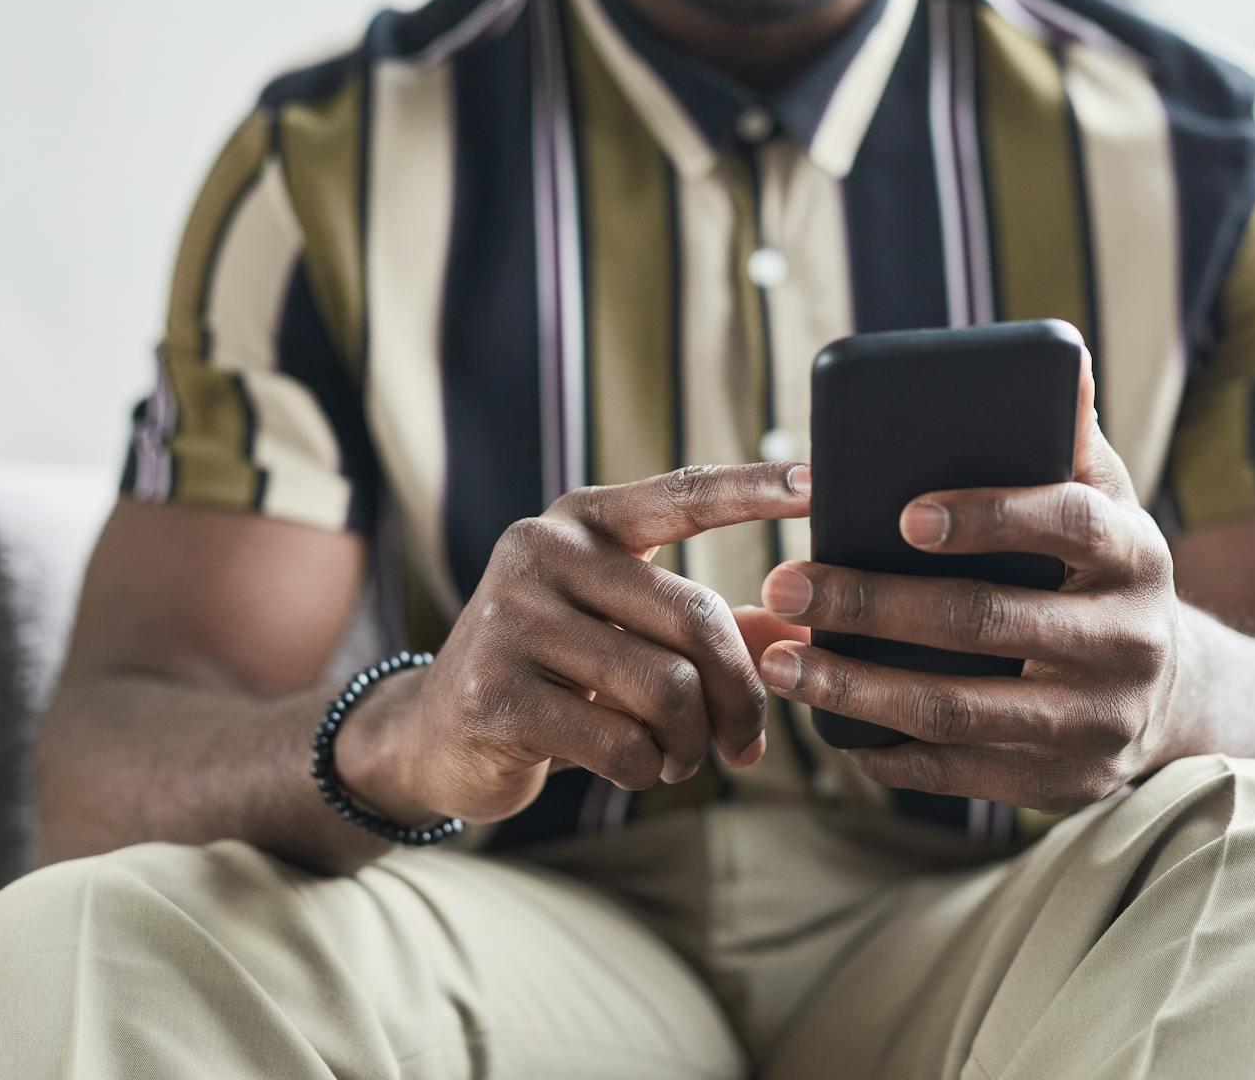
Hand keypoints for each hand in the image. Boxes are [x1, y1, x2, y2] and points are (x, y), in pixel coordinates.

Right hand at [339, 462, 810, 824]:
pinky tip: (636, 770)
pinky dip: (649, 772)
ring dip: (693, 744)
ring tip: (682, 759)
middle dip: (739, 696)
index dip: (754, 489)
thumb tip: (802, 624)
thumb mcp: (625, 634)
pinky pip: (623, 744)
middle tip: (746, 743)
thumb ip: (709, 625)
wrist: (436, 732)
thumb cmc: (555, 676)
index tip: (818, 483)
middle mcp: (542, 550)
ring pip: (667, 689)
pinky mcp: (497, 695)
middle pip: (697, 619)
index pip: (683, 495)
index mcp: (583, 520)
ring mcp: (512, 620)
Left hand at [752, 350, 1189, 811]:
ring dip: (855, 687)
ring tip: (778, 659)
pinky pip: (958, 774)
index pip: (1067, 524)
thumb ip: (1069, 440)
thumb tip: (1069, 358)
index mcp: (1136, 555)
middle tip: (786, 578)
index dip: (989, 516)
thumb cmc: (1101, 570)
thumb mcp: (1106, 501)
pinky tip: (827, 720)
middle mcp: (1127, 642)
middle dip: (872, 604)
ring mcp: (1096, 723)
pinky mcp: (1063, 784)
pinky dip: (885, 749)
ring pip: (956, 709)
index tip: (902, 514)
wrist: (1172, 692)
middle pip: (986, 622)